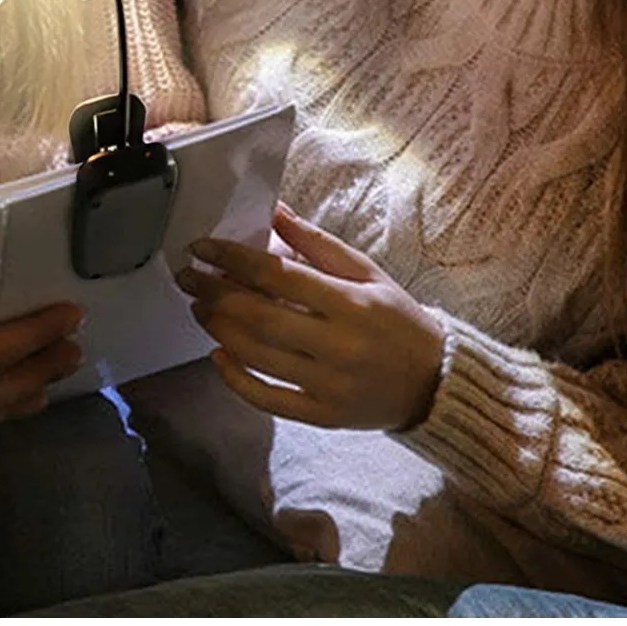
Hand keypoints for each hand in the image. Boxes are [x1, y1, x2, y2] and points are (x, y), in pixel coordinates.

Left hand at [175, 202, 444, 431]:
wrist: (438, 383)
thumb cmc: (397, 319)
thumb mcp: (365, 271)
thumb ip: (315, 243)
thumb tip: (272, 209)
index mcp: (351, 303)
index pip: (276, 276)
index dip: (231, 259)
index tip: (201, 247)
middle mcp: (339, 346)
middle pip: (259, 317)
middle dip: (214, 292)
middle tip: (187, 277)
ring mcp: (330, 386)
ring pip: (258, 356)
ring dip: (219, 329)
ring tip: (199, 307)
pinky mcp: (325, 417)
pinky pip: (270, 400)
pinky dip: (236, 380)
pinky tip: (217, 356)